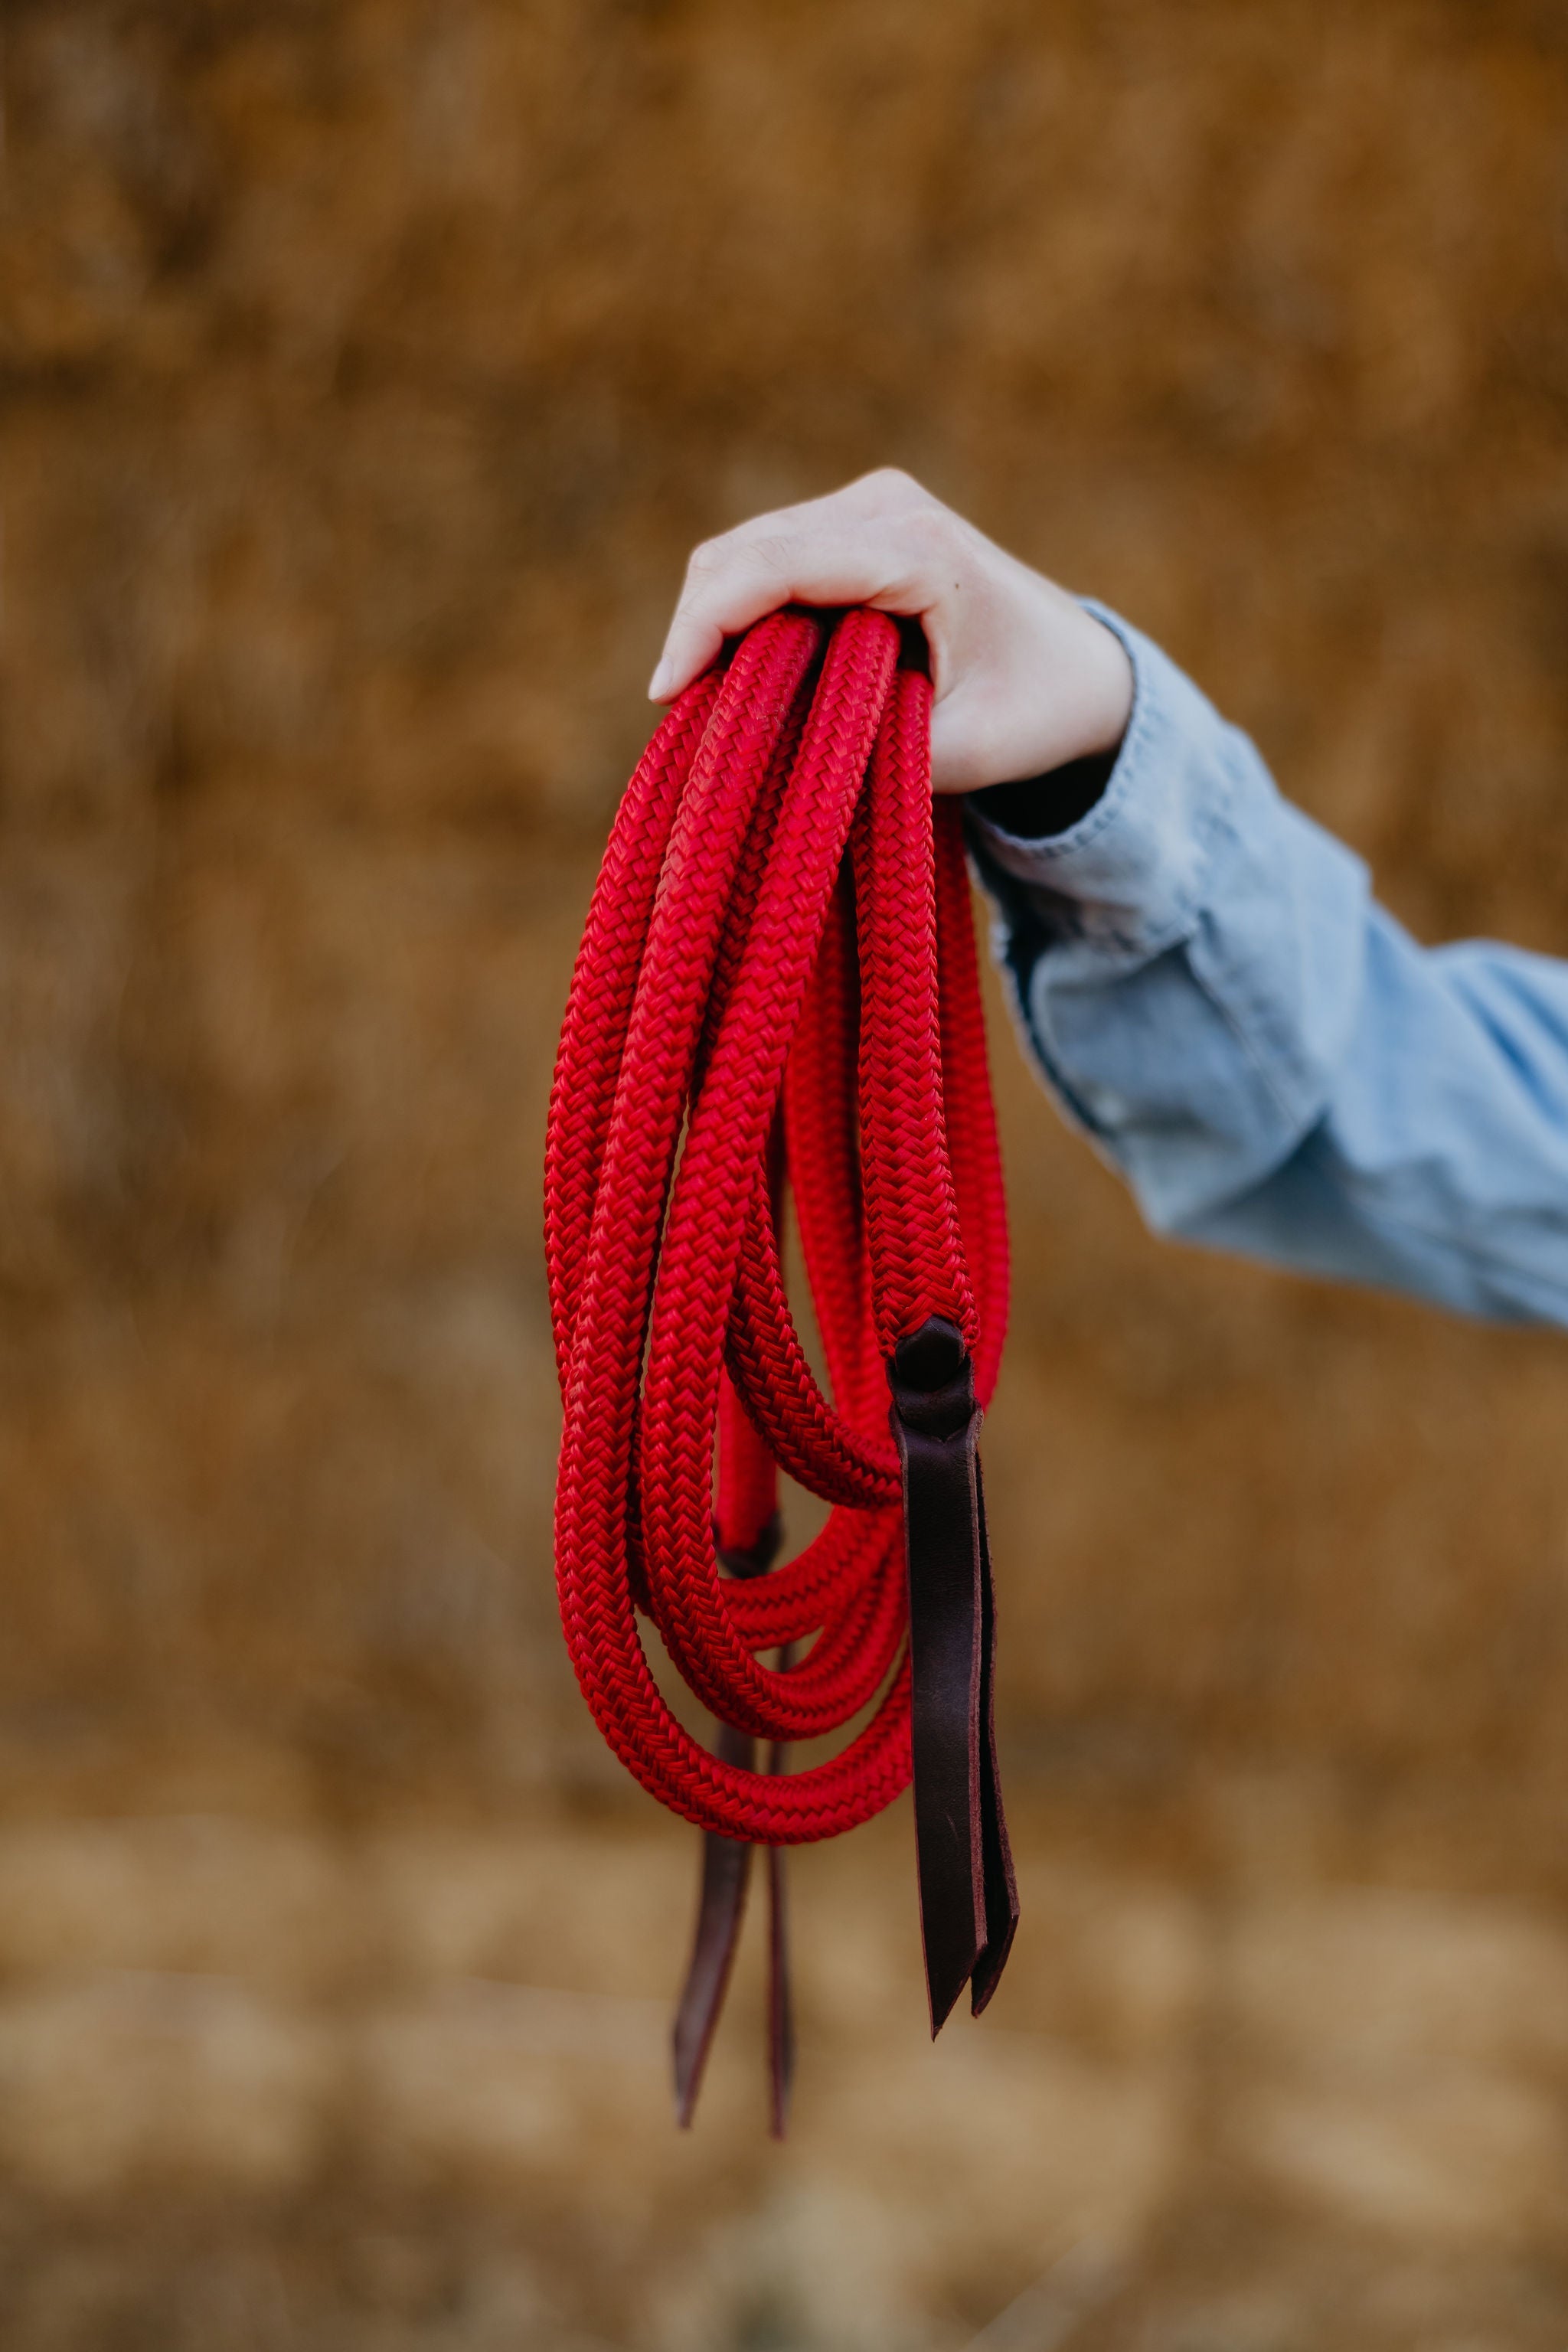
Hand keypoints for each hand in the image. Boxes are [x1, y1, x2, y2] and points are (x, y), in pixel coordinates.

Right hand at [649, 470, 1133, 793]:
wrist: (1082, 671)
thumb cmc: (1034, 711)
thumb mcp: (965, 752)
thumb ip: (869, 755)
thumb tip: (769, 763)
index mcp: (916, 548)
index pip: (774, 567)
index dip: (705, 625)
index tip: (666, 695)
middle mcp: (884, 504)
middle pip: (742, 552)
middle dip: (697, 631)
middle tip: (682, 718)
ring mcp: (868, 504)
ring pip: (744, 554)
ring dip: (715, 626)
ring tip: (713, 706)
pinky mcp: (855, 526)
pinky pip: (768, 562)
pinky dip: (741, 617)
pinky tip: (743, 680)